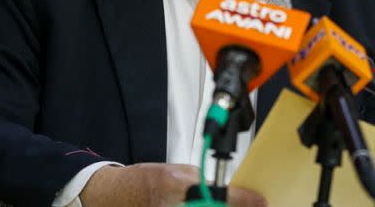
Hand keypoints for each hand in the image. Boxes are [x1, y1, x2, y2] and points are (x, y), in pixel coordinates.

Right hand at [80, 163, 266, 206]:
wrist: (114, 196)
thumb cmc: (144, 180)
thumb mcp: (175, 170)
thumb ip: (200, 180)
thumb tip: (228, 188)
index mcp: (174, 183)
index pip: (216, 193)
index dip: (241, 199)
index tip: (259, 200)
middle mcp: (171, 205)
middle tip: (251, 205)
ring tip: (233, 205)